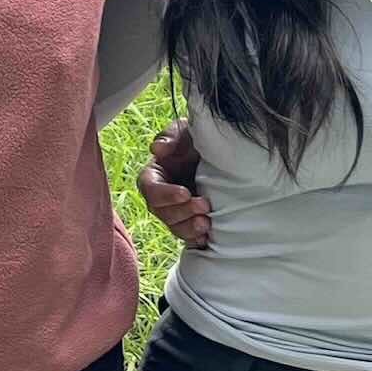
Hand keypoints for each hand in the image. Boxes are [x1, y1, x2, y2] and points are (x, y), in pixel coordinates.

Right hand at [138, 117, 211, 249]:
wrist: (222, 153)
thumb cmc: (198, 139)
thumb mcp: (185, 131)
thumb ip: (170, 136)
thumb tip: (157, 149)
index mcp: (153, 175)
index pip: (149, 189)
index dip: (165, 194)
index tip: (185, 193)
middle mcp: (161, 197)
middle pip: (161, 212)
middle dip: (182, 212)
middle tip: (204, 205)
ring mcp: (176, 211)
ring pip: (174, 227)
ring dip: (189, 228)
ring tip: (206, 223)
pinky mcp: (190, 222)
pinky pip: (188, 237)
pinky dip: (197, 239)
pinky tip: (208, 237)